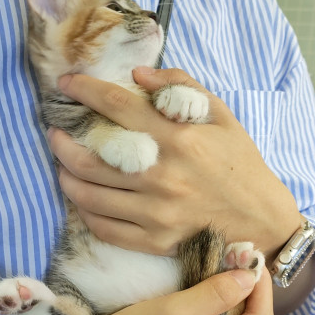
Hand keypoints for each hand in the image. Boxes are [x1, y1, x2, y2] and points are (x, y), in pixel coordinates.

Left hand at [49, 68, 301, 259]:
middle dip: (62, 142)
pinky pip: (105, 229)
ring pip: (91, 196)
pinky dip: (84, 213)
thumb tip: (138, 74)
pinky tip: (81, 199)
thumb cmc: (240, 164)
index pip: (118, 108)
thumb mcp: (221, 115)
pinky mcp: (155, 240)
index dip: (86, 91)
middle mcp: (162, 177)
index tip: (66, 83)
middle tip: (54, 133)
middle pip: (93, 158)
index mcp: (178, 140)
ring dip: (66, 177)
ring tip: (61, 164)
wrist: (260, 218)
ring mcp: (156, 213)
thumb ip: (182, 86)